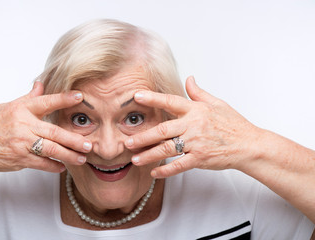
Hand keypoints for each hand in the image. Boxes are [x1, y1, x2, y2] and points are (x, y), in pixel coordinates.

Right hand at [0, 81, 91, 173]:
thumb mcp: (8, 107)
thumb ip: (28, 98)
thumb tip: (41, 84)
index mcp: (21, 110)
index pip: (46, 102)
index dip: (64, 99)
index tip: (80, 97)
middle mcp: (23, 126)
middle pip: (54, 132)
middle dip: (73, 139)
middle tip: (88, 144)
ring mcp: (22, 143)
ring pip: (51, 150)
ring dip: (68, 155)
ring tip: (82, 158)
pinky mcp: (20, 159)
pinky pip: (41, 163)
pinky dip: (53, 166)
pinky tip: (63, 166)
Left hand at [125, 76, 261, 177]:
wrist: (249, 145)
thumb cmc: (233, 124)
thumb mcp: (217, 103)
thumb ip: (199, 93)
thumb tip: (189, 78)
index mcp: (196, 110)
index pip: (170, 101)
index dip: (152, 98)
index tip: (136, 96)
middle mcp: (194, 125)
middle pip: (163, 130)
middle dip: (143, 136)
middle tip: (127, 141)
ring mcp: (197, 143)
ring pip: (167, 149)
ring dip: (149, 155)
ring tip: (135, 159)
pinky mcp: (200, 158)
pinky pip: (179, 165)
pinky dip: (166, 170)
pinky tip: (154, 173)